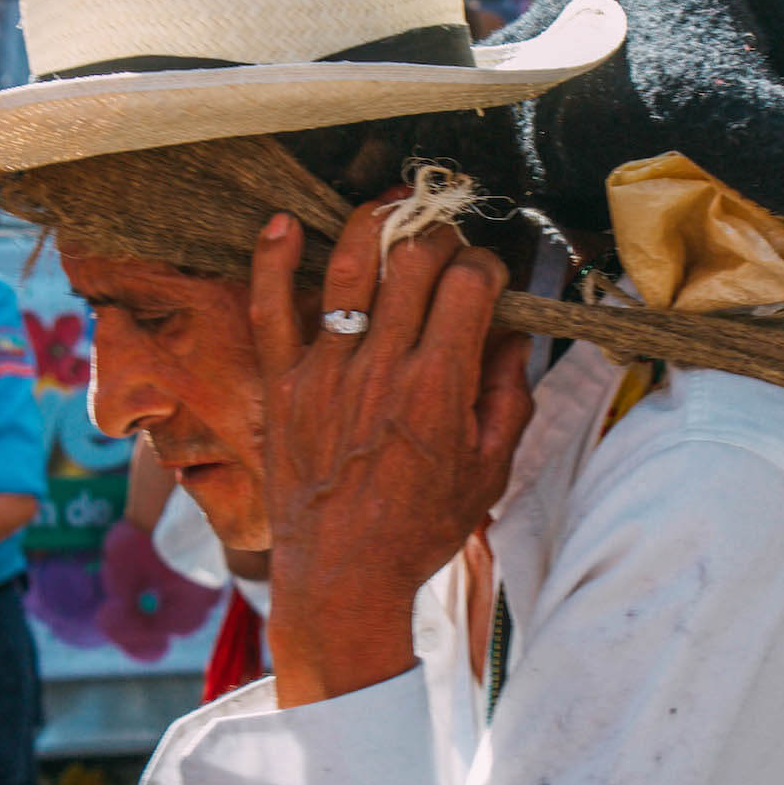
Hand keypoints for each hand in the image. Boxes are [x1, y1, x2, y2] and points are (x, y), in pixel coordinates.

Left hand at [249, 200, 533, 706]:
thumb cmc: (420, 528)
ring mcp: (325, 371)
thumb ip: (507, 395)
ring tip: (391, 207)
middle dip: (439, 235)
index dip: (487, 265)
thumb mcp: (490, 469)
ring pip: (348, 266)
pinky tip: (282, 223)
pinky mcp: (283, 384)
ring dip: (373, 221)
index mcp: (437, 388)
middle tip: (447, 246)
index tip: (489, 277)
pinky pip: (269, 308)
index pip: (469, 284)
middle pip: (413, 261)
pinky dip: (273, 260)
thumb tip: (514, 333)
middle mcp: (380, 368)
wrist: (342, 577)